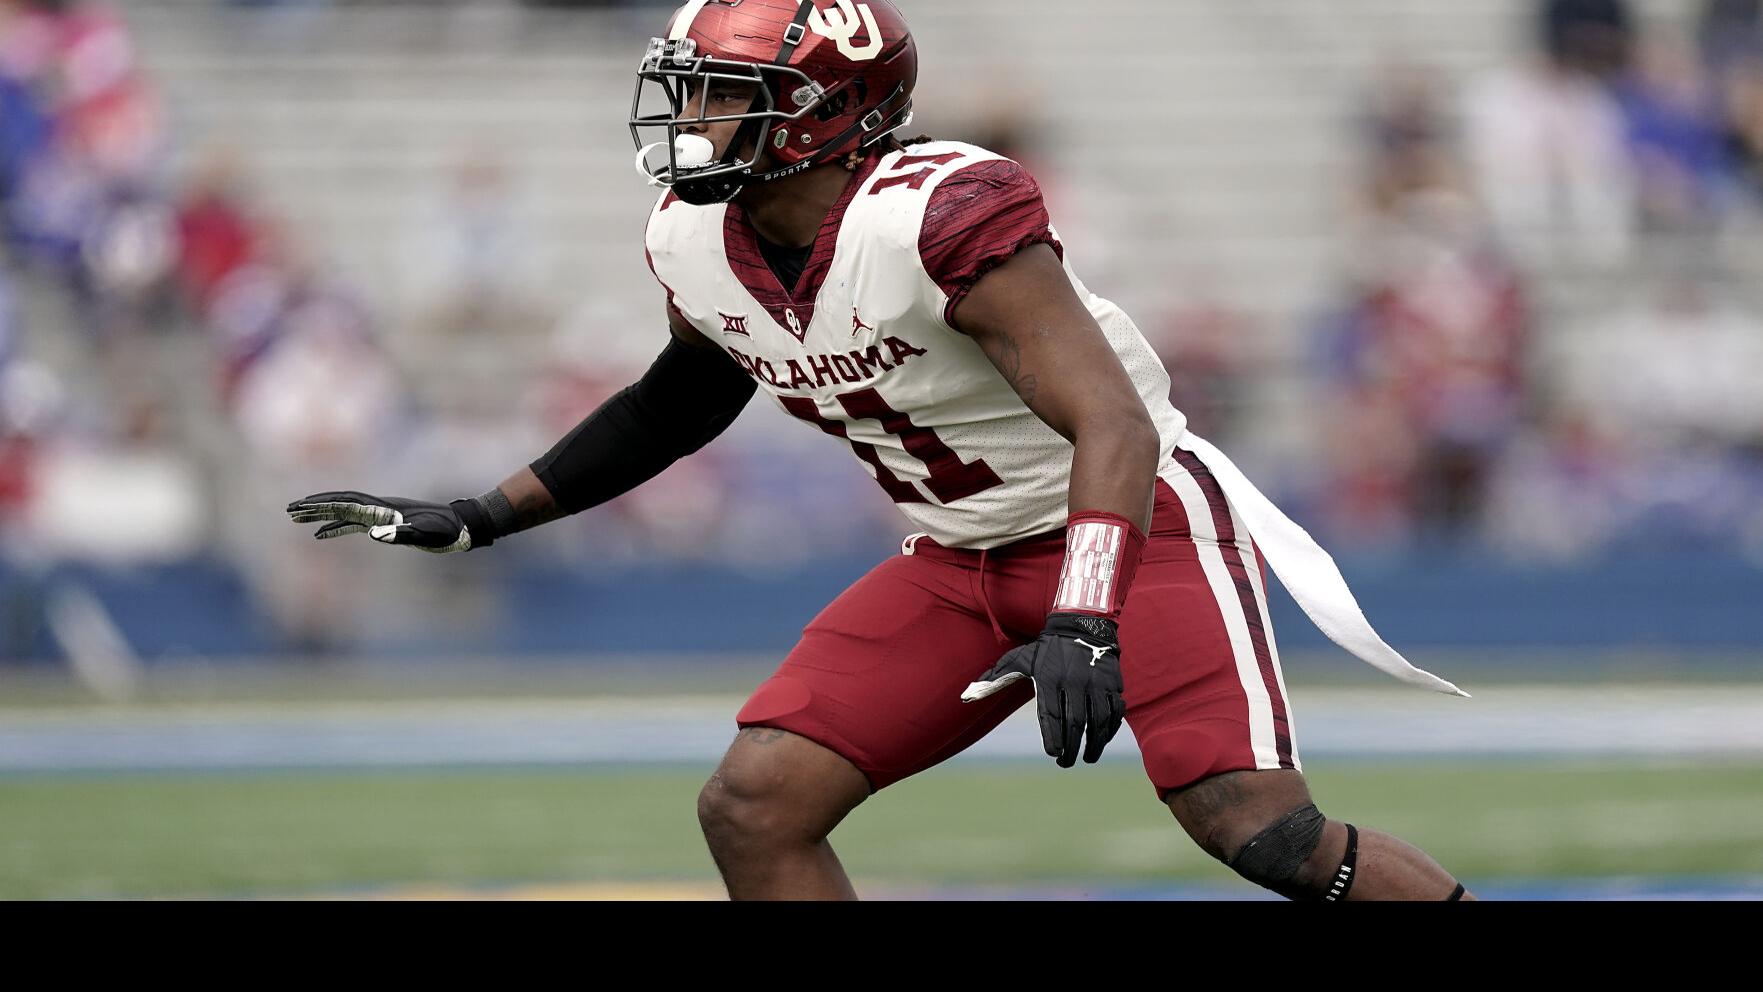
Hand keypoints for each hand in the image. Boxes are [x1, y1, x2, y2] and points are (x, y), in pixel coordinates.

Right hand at [287, 491, 474, 553]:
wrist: (464, 526)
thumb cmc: (448, 531)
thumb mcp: (429, 534)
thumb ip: (404, 533)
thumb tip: (374, 534)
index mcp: (386, 508)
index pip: (348, 503)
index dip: (324, 503)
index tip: (301, 505)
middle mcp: (380, 508)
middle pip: (340, 503)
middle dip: (314, 505)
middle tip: (288, 509)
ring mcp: (382, 515)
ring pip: (343, 513)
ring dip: (319, 515)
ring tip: (296, 519)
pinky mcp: (386, 524)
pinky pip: (353, 525)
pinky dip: (335, 528)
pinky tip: (321, 535)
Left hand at [961, 613, 1125, 766]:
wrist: (1081, 623)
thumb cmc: (1045, 649)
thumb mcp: (1018, 659)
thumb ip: (994, 679)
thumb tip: (965, 696)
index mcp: (1048, 678)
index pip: (1051, 715)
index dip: (1053, 737)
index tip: (1053, 754)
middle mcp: (1073, 681)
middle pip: (1075, 723)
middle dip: (1072, 748)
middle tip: (1067, 762)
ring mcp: (1096, 682)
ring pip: (1098, 720)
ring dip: (1095, 744)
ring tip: (1087, 757)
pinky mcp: (1113, 682)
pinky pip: (1115, 711)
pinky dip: (1110, 729)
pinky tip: (1102, 739)